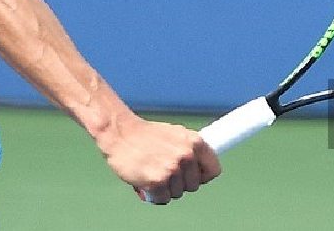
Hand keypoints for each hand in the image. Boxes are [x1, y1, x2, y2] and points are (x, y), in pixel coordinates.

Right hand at [98, 116, 220, 203]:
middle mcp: (186, 155)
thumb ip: (190, 150)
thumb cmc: (146, 135)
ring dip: (165, 188)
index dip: (202, 175)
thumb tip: (202, 167)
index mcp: (194, 142)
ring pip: (178, 193)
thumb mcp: (175, 135)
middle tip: (164, 171)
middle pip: (194, 185)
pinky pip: (163, 199)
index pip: (214, 170)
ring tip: (152, 172)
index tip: (194, 176)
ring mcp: (172, 169)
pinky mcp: (157, 181)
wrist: (119, 133)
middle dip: (180, 183)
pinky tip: (145, 181)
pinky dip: (153, 195)